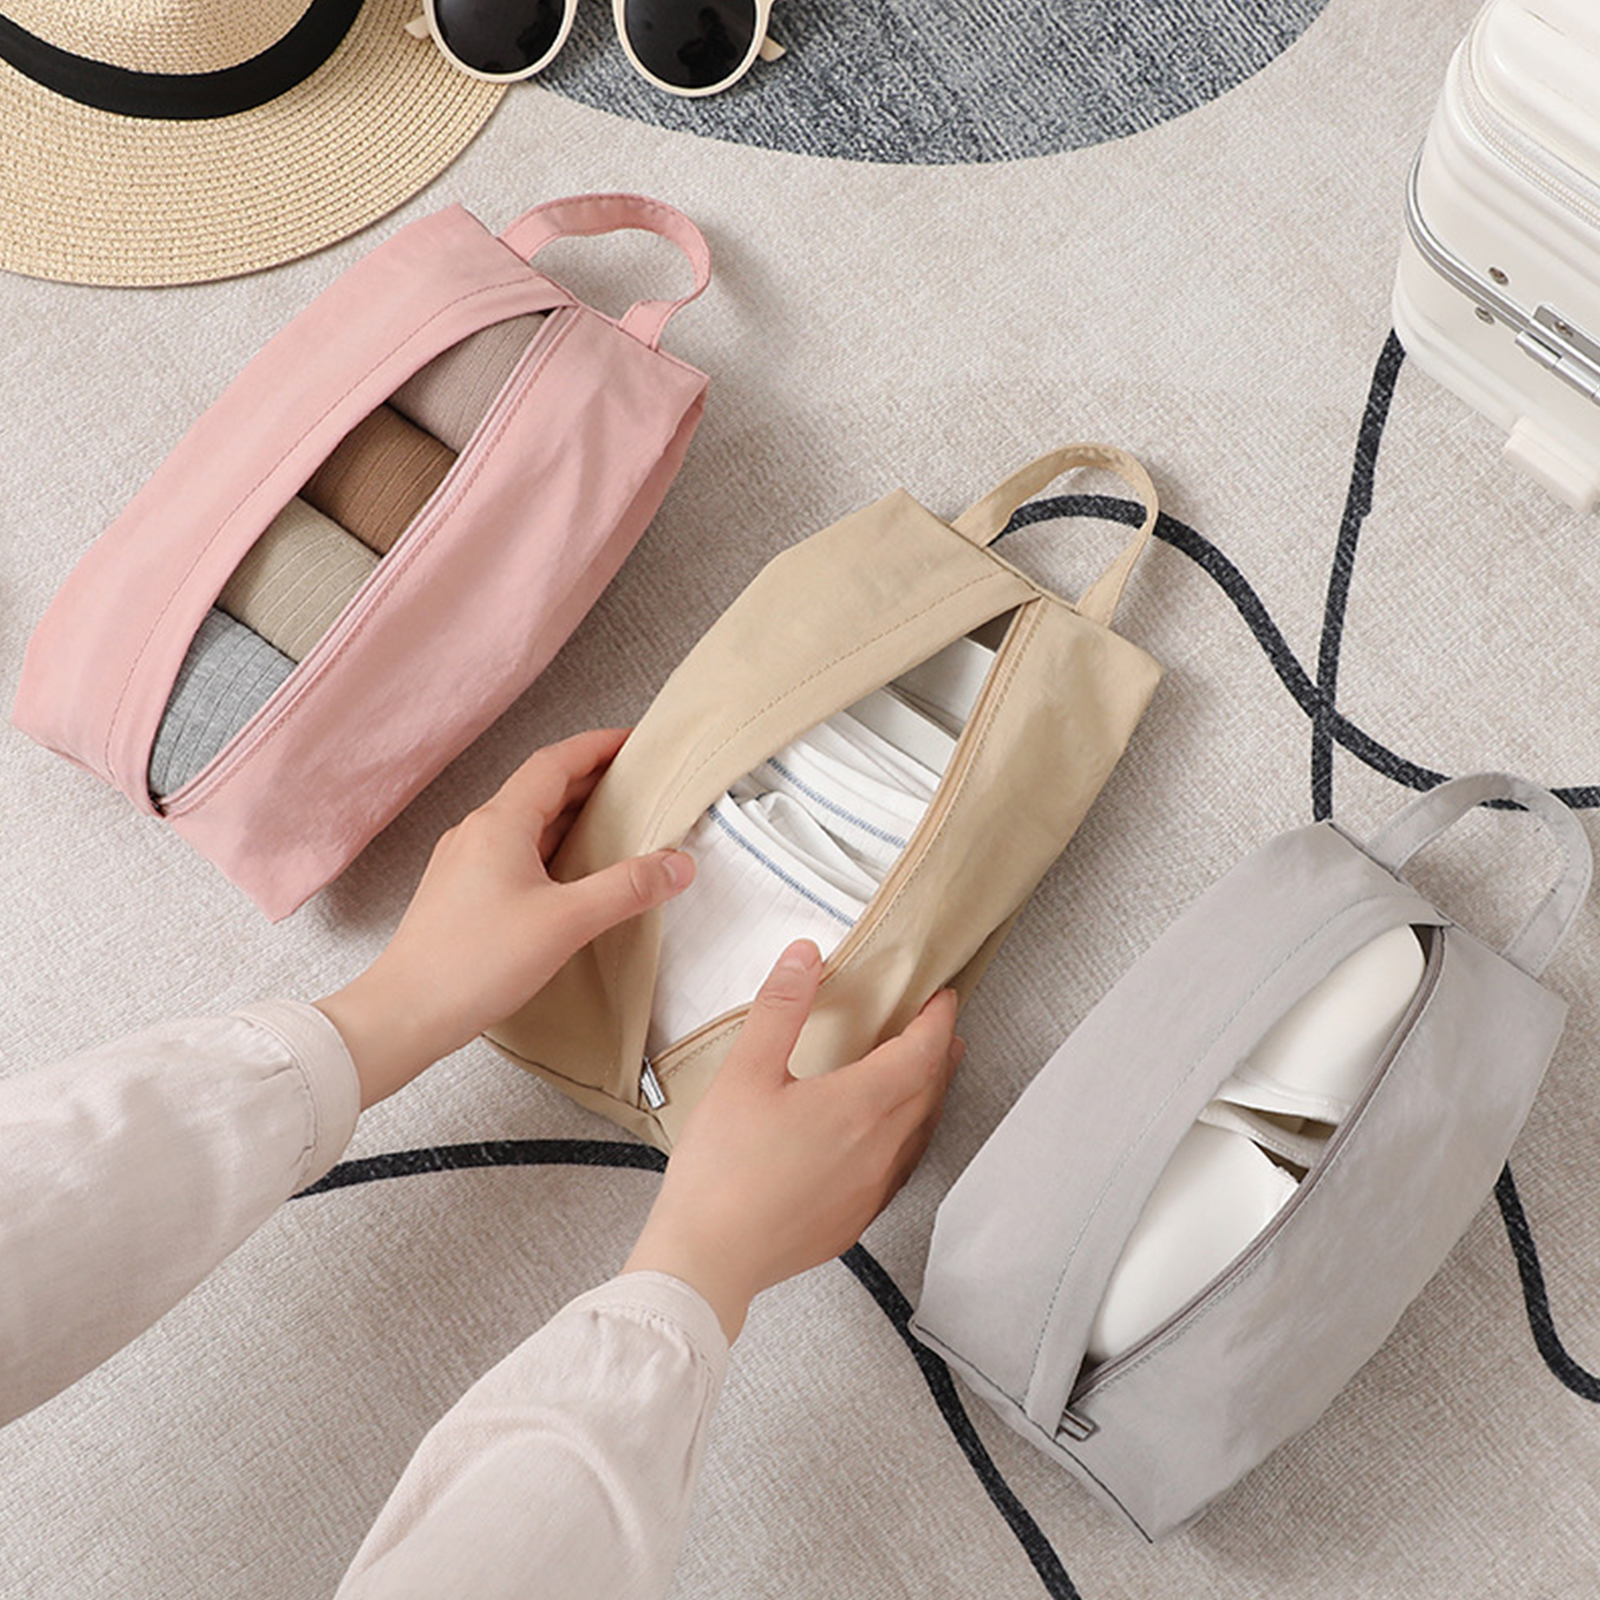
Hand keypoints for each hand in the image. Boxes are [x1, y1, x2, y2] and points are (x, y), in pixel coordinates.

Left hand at [316, 728, 692, 1108]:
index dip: (598, 746)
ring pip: (527, 822)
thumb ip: (626, 889)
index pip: (555, 762)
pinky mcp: (462, 893)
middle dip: (591, 779)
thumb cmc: (472, 965)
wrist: (404, 1013)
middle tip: (636, 782)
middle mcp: (478, 833)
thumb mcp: (565, 923)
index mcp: (500, 824)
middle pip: (541, 788)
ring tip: (615, 824)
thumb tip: (677, 865)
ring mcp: (465, 862)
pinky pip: (513, 853)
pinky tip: (570, 874)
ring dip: (571, 816)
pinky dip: (550, 848)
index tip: (633, 742)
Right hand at [622, 939, 962, 1341]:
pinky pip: (900, 1169)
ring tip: (924, 1074)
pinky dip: (907, 1137)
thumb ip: (780, 1009)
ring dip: (928, 1096)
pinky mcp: (854, 1220)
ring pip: (919, 1133)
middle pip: (929, 1091)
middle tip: (939, 1026)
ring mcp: (870, 1191)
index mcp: (859, 1107)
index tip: (943, 997)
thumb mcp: (744, 1074)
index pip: (921, 1052)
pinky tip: (886, 1139)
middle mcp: (879, 1150)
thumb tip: (805, 956)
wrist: (708, 1260)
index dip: (936, 1020)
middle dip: (939, 1053)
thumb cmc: (722, 1170)